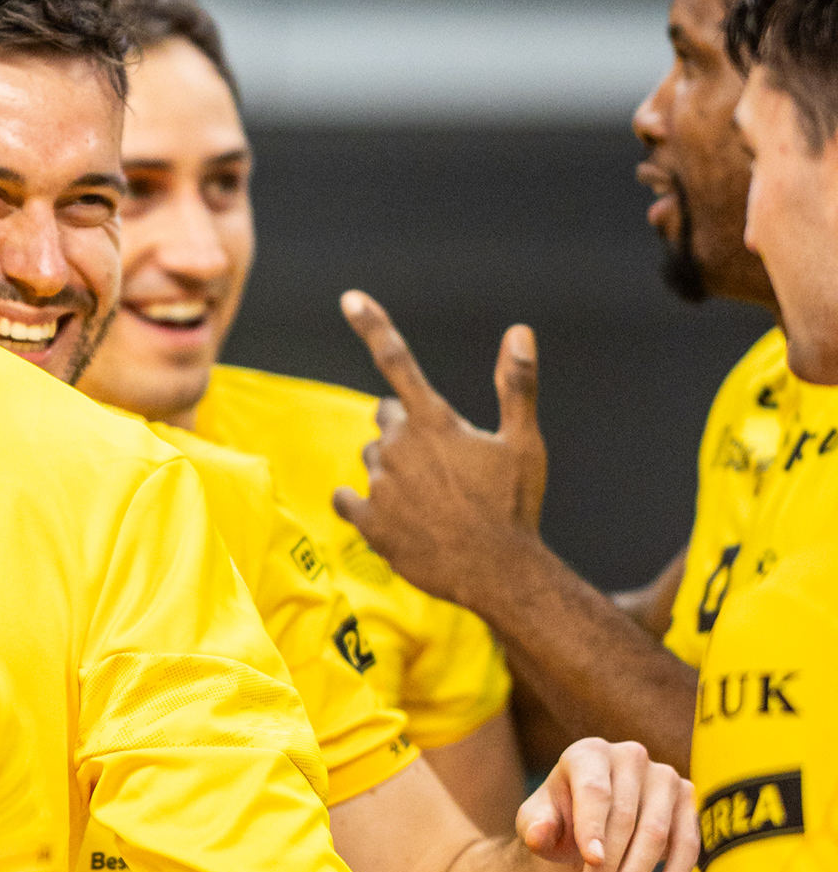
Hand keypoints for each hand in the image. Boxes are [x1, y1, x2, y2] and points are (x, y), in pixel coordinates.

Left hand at [332, 290, 547, 603]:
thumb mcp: (523, 443)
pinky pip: (347, 499)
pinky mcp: (369, 522)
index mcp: (434, 421)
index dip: (372, 325)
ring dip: (393, 470)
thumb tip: (519, 331)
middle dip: (407, 431)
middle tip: (443, 462)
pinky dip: (362, 504)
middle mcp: (399, 447)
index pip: (397, 360)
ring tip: (433, 499)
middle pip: (386, 419)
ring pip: (373, 461)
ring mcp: (380, 485)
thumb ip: (516, 385)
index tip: (350, 298)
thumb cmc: (515, 506)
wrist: (499, 573)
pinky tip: (395, 517)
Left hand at [519, 736, 697, 871]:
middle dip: (609, 866)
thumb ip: (534, 827)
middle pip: (624, 817)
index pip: (594, 791)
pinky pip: (687, 843)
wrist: (594, 822)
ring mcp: (664, 776)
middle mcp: (630, 757)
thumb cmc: (561, 818)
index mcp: (589, 753)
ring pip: (656, 833)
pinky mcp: (688, 801)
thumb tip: (539, 833)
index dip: (593, 826)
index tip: (591, 861)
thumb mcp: (537, 821)